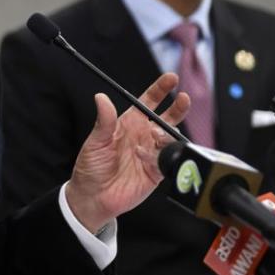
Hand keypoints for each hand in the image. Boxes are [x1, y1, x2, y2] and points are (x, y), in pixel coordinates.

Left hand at [66, 72, 189, 232]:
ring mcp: (151, 153)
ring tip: (154, 136)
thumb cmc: (90, 167)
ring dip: (166, 135)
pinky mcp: (156, 171)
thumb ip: (103, 121)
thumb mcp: (95, 142)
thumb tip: (101, 97)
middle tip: (184, 99)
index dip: (160, 89)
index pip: (148, 102)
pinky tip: (145, 158)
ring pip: (170, 138)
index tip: (171, 78)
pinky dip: (161, 157)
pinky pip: (167, 160)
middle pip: (167, 117)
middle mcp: (142, 136)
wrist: (93, 197)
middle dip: (178, 107)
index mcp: (128, 124)